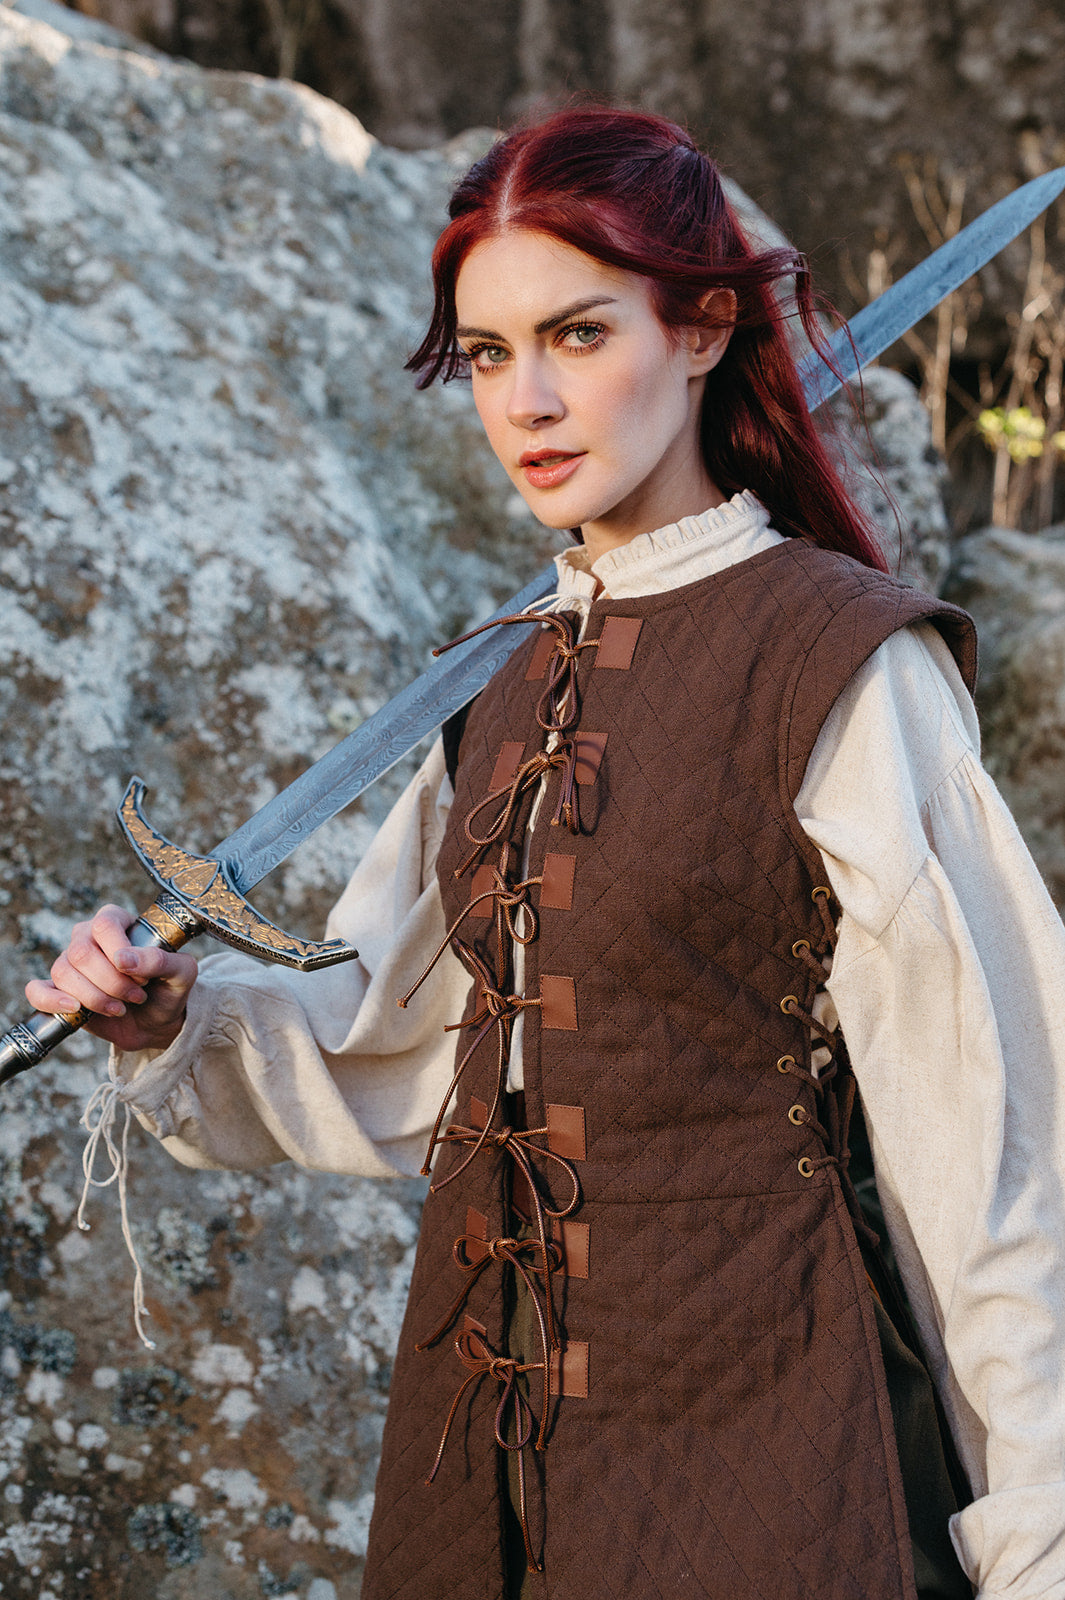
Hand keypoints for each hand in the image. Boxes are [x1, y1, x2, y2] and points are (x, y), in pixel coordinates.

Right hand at [25, 904, 198, 1053]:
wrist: (158, 1023)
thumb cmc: (170, 989)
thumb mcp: (181, 972)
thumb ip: (159, 960)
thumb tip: (123, 959)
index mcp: (116, 922)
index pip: (105, 925)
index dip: (120, 953)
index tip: (142, 977)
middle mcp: (88, 937)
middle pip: (82, 952)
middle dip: (112, 982)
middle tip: (136, 996)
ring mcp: (70, 963)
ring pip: (63, 972)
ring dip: (95, 997)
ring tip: (120, 1007)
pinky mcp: (58, 991)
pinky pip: (37, 991)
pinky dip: (52, 1001)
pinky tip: (76, 1009)